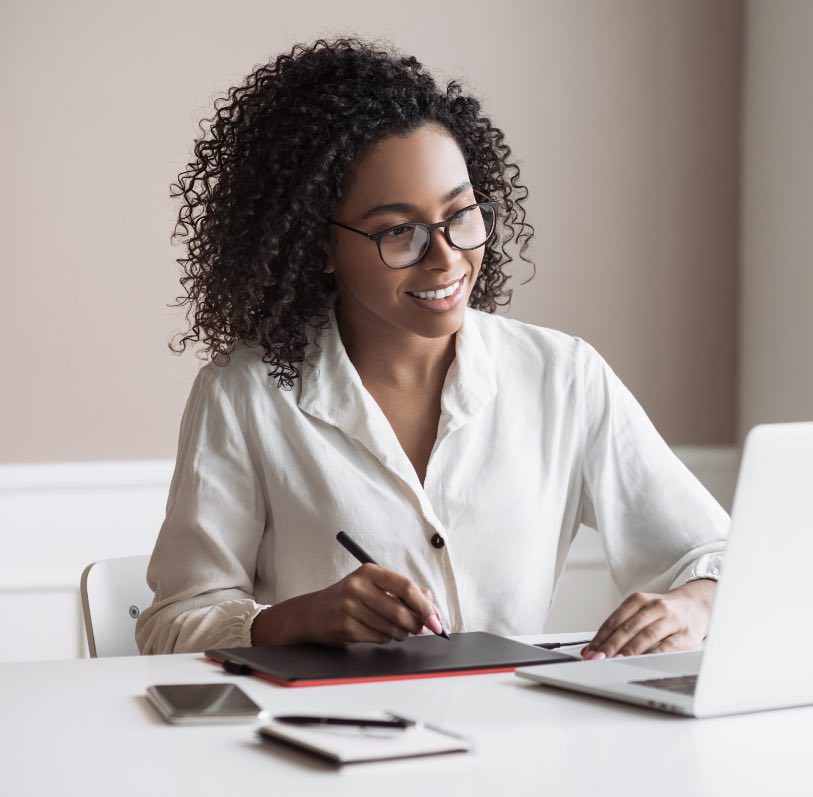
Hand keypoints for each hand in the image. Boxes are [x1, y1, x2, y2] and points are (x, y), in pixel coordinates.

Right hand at [252, 564, 442, 646]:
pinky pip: (378, 638)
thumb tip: (432, 608)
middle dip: (417, 625)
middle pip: (401, 611)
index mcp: (369, 571)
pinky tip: (377, 632)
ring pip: (392, 627)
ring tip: (396, 629)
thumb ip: (403, 592)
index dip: (425, 605)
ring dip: (401, 633)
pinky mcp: (345, 627)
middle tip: (422, 629)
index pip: (406, 587)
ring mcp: (349, 607)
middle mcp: (358, 586)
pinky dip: (385, 638)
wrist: (311, 613)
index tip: (436, 620)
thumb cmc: (349, 598)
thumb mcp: (373, 586)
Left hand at [581, 578, 716, 659]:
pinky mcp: (686, 635)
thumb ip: (620, 627)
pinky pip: (667, 646)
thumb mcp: (641, 612)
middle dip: (611, 645)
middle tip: (598, 658)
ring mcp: (671, 620)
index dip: (601, 636)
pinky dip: (652, 655)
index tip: (589, 651)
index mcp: (639, 600)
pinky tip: (642, 662)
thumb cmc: (662, 613)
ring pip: (646, 635)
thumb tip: (595, 648)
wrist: (696, 606)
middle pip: (628, 627)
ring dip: (629, 650)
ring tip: (616, 661)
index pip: (615, 620)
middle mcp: (655, 607)